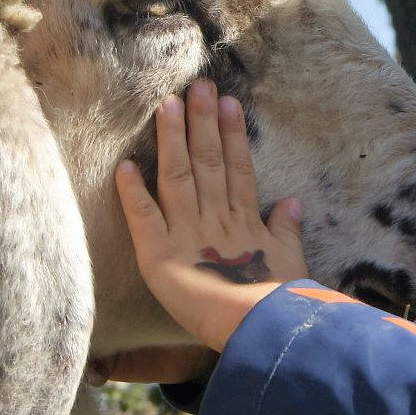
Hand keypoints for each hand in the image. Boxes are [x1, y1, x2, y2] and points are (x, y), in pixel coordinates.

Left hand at [113, 79, 306, 355]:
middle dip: (203, 121)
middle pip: (208, 162)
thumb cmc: (279, 303)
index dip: (232, 135)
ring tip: (167, 104)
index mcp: (245, 222)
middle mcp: (215, 220)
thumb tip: (291, 202)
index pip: (237, 169)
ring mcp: (188, 234)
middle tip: (199, 84)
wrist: (261, 330)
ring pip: (178, 177)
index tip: (228, 101)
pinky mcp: (160, 256)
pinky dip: (133, 193)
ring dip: (172, 139)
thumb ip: (285, 229)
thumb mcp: (289, 262)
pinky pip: (143, 219)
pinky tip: (124, 165)